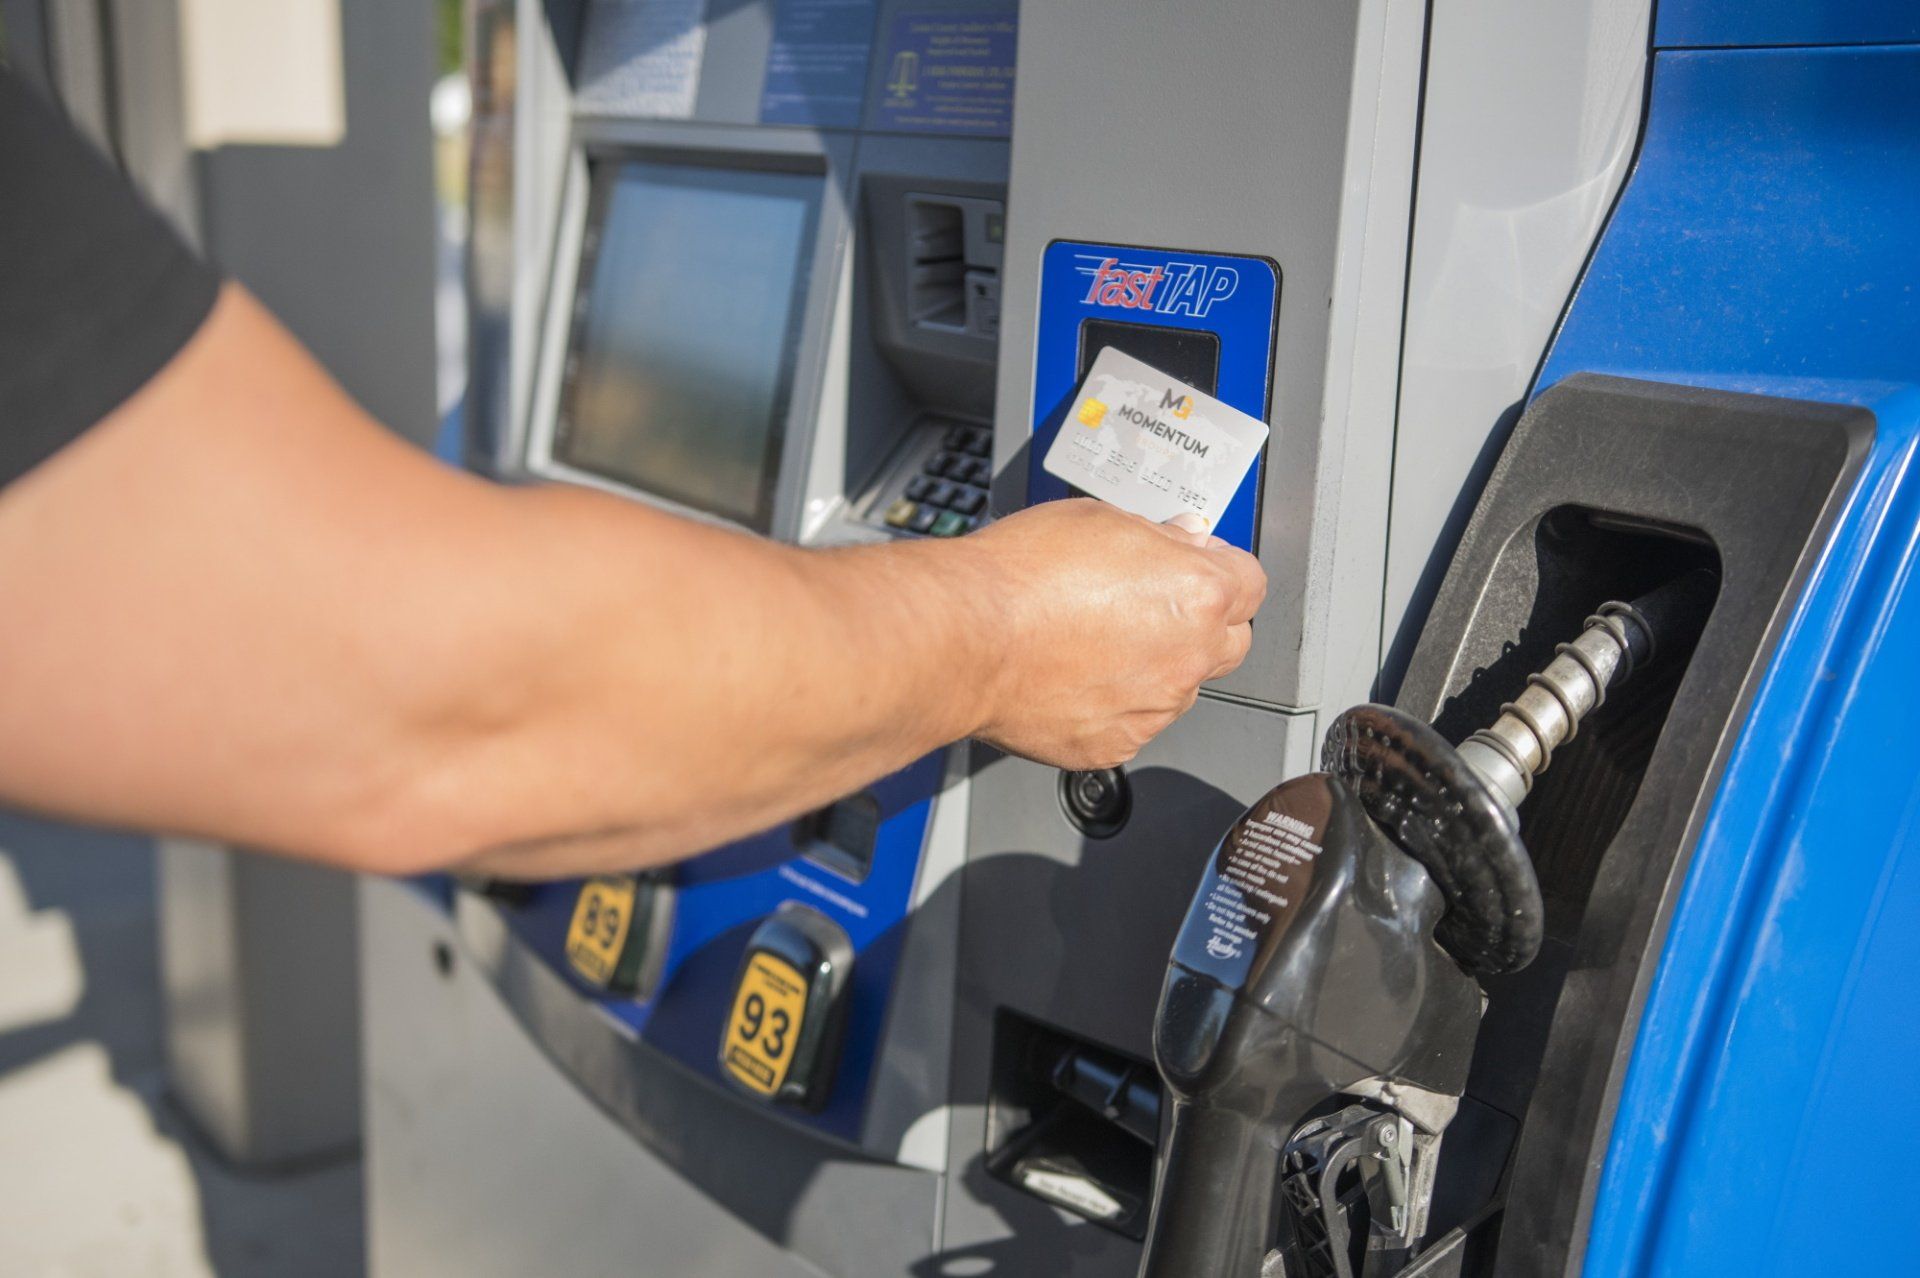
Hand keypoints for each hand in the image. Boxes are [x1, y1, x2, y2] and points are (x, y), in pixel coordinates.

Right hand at [962, 499, 1266, 768]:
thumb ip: (1157, 536)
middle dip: (1203, 623)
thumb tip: (1182, 540)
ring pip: (1179, 688)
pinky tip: (1074, 677)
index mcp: (1197, 591)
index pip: (1249, 583)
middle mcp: (1188, 656)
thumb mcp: (1098, 520)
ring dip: (1156, 667)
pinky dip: (1113, 705)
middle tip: (1152, 605)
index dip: (1221, 569)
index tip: (1195, 565)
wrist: (964, 640)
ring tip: (1094, 642)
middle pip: (1230, 641)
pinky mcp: (1114, 744)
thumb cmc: (1019, 576)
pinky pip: (1132, 723)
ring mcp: (1154, 707)